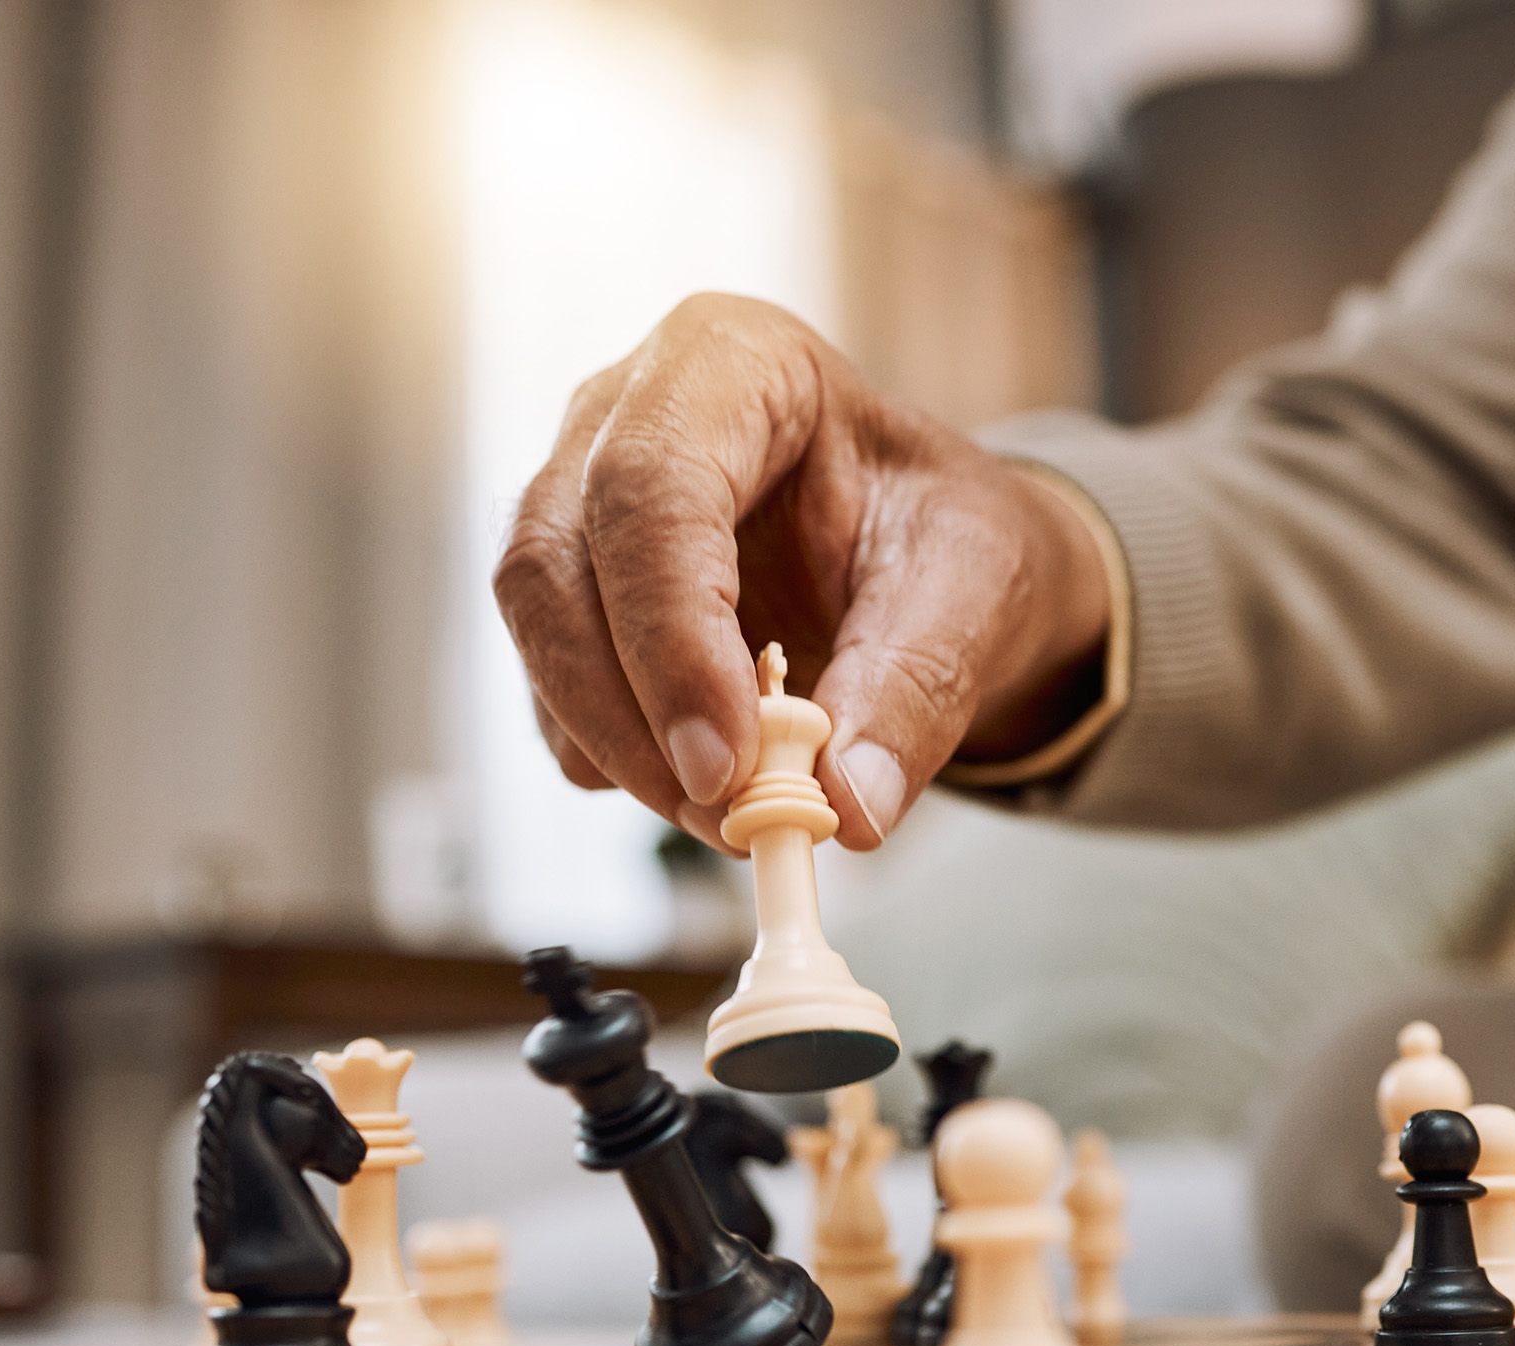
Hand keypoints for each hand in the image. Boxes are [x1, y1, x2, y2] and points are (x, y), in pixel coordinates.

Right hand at [494, 294, 1112, 852]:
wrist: (938, 562)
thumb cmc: (952, 537)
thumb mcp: (974, 592)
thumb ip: (915, 690)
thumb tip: (846, 807)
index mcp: (732, 361)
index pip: (650, 489)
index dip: (671, 635)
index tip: (725, 763)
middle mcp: (623, 414)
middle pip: (557, 561)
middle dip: (631, 712)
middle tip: (729, 812)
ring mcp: (578, 499)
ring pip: (539, 631)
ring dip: (624, 750)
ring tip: (741, 815)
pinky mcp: (571, 597)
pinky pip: (553, 690)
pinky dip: (619, 760)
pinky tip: (710, 785)